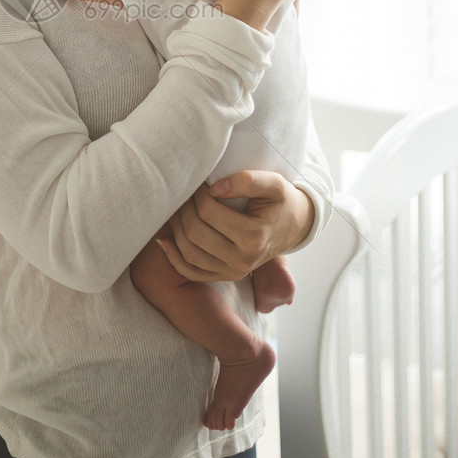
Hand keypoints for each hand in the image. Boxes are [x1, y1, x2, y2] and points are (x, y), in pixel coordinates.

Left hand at [158, 171, 314, 282]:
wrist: (294, 226)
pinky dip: (173, 258)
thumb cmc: (281, 201)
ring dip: (175, 228)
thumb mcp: (274, 184)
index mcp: (254, 237)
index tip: (199, 181)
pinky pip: (191, 272)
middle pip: (195, 232)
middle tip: (186, 191)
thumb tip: (215, 188)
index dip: (197, 193)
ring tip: (178, 207)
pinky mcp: (225, 276)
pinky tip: (164, 240)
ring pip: (189, 252)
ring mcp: (233, 272)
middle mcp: (242, 260)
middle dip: (184, 208)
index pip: (208, 212)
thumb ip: (247, 181)